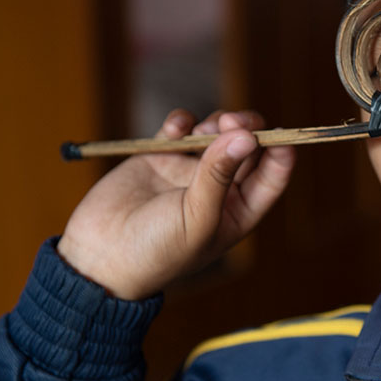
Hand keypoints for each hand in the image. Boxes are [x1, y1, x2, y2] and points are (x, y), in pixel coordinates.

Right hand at [56, 109, 295, 299]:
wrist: (99, 258)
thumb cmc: (156, 252)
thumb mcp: (196, 217)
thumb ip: (219, 175)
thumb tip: (246, 136)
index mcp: (238, 210)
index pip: (272, 175)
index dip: (281, 151)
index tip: (281, 132)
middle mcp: (219, 189)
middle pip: (246, 147)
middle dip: (244, 128)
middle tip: (232, 122)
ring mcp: (189, 171)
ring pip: (215, 132)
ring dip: (214, 122)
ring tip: (203, 129)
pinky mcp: (158, 157)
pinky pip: (179, 131)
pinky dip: (180, 123)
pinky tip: (173, 130)